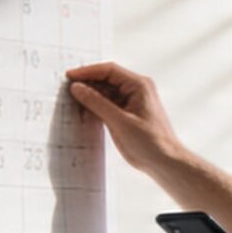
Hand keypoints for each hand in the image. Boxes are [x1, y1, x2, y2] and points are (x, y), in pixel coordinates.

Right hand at [65, 59, 181, 170]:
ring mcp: (131, 102)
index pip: (109, 70)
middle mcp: (136, 90)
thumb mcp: (120, 122)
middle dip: (87, 83)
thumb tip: (78, 88)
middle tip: (67, 89)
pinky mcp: (127, 114)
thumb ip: (97, 103)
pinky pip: (107, 104)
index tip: (70, 76)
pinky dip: (95, 106)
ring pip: (105, 92)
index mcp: (139, 85)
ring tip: (72, 100)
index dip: (87, 71)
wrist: (164, 162)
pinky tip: (83, 110)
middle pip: (106, 79)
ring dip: (90, 96)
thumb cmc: (152, 142)